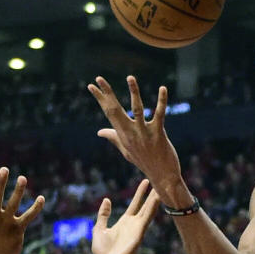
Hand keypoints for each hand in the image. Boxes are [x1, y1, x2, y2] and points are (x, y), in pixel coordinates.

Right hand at [89, 76, 189, 205]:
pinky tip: (162, 88)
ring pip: (137, 109)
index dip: (100, 98)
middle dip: (107, 93)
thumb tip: (99, 131)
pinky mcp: (158, 134)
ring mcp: (144, 133)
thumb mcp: (126, 149)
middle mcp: (130, 133)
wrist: (162, 176)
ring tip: (130, 77)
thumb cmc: (145, 161)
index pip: (109, 113)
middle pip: (116, 110)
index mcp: (122, 134)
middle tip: (99, 78)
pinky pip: (159, 115)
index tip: (91, 85)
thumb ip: (114, 137)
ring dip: (134, 92)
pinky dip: (161, 101)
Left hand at [92, 179, 159, 253]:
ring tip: (162, 188)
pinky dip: (152, 209)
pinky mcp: (139, 234)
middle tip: (159, 180)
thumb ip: (103, 214)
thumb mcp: (99, 228)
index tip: (145, 181)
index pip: (135, 204)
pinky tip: (157, 200)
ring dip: (155, 199)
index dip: (140, 193)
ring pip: (149, 210)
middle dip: (152, 194)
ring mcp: (138, 229)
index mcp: (125, 222)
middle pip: (145, 205)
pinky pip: (147, 219)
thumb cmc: (102, 250)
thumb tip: (106, 200)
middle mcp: (134, 224)